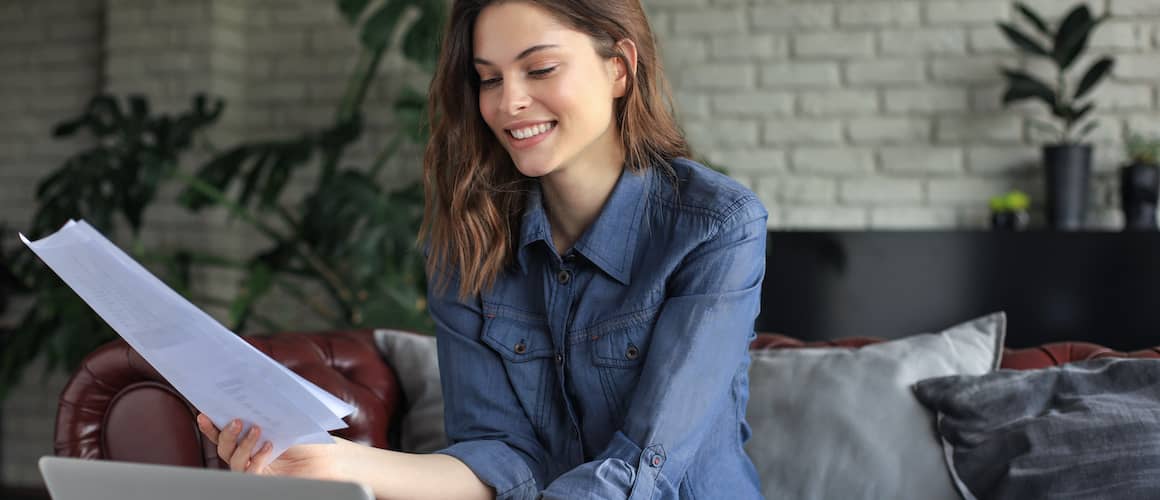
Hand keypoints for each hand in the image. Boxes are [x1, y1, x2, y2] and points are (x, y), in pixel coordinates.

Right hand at [195, 413, 347, 481]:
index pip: (224, 434)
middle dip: (224, 433)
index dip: (211, 426)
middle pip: (224, 447)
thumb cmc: (310, 439)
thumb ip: (272, 409)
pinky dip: (257, 457)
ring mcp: (255, 470)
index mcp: (249, 440)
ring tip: (256, 429)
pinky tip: (268, 446)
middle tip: (235, 419)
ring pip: (234, 460)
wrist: (329, 460)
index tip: (203, 413)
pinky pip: (251, 472)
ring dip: (242, 444)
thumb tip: (257, 389)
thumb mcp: (289, 419)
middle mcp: (248, 457)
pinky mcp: (265, 480)